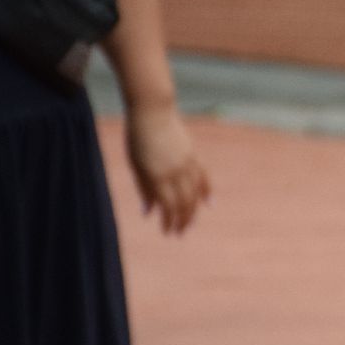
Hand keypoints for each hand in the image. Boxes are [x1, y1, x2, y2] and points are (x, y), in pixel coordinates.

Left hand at [125, 102, 209, 233]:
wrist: (153, 111)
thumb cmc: (137, 138)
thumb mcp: (136, 165)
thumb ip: (143, 189)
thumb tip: (148, 212)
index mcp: (157, 176)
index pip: (168, 206)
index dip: (169, 221)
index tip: (167, 232)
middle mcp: (175, 172)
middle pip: (184, 203)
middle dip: (183, 220)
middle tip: (180, 233)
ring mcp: (187, 164)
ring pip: (195, 194)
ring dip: (193, 211)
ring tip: (190, 223)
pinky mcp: (193, 156)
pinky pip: (203, 178)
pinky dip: (206, 192)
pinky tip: (208, 203)